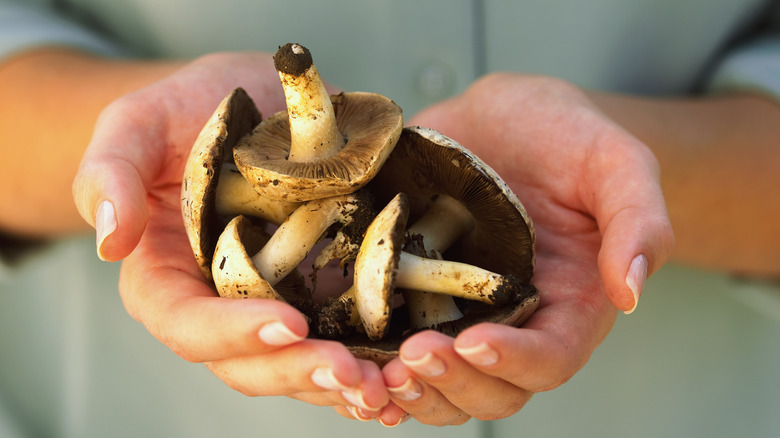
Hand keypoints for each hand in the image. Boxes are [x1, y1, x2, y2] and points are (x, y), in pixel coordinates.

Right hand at [72, 52, 388, 416]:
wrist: (247, 100)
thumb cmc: (185, 110)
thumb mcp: (139, 123)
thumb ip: (110, 172)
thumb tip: (109, 241)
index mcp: (165, 275)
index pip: (186, 323)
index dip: (233, 333)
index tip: (289, 322)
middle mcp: (219, 301)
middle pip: (246, 361)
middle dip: (296, 370)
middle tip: (350, 373)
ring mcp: (273, 300)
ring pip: (297, 362)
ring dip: (338, 382)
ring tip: (384, 385)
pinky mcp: (320, 290)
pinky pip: (340, 338)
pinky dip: (368, 360)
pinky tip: (401, 373)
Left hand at [377, 73, 673, 424]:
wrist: (506, 120)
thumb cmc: (567, 138)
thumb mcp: (616, 164)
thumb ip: (638, 221)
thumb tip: (631, 290)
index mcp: (571, 303)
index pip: (552, 357)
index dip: (516, 361)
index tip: (476, 342)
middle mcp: (515, 321)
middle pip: (494, 388)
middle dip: (455, 382)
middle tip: (416, 355)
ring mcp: (462, 313)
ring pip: (443, 385)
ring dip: (413, 391)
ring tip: (377, 372)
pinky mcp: (418, 295)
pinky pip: (398, 349)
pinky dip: (376, 370)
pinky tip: (350, 363)